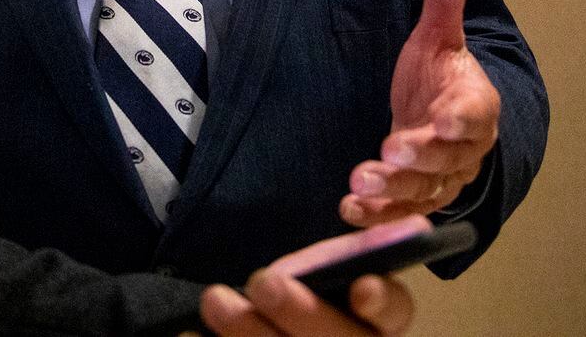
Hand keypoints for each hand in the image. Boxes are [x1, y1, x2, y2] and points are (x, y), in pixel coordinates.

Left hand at [199, 216, 424, 335]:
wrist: (271, 315)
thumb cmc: (301, 290)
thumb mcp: (317, 268)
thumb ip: (325, 265)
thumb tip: (329, 257)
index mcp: (377, 318)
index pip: (393, 311)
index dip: (380, 302)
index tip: (361, 288)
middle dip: (302, 313)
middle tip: (265, 282)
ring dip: (252, 332)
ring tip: (215, 300)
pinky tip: (193, 335)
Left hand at [341, 0, 500, 226]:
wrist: (439, 117)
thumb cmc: (439, 78)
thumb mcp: (438, 37)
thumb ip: (443, 0)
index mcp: (474, 105)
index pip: (474, 114)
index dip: (461, 119)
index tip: (443, 119)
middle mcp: (462, 148)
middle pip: (447, 158)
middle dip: (419, 157)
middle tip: (390, 152)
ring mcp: (440, 178)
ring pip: (422, 190)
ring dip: (393, 191)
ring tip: (361, 183)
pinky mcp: (415, 198)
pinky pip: (399, 212)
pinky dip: (376, 216)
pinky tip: (348, 210)